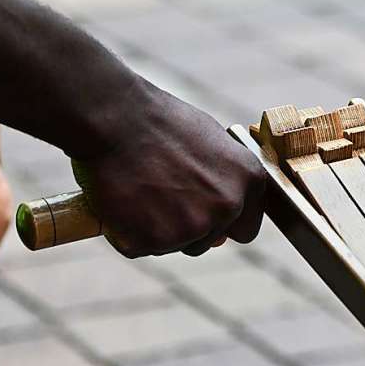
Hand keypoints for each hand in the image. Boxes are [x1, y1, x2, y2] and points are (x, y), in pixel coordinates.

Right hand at [72, 80, 265, 258]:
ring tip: (141, 189)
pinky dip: (127, 231)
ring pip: (173, 245)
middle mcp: (226, 207)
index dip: (223, 222)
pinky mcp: (153, 240)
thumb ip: (224, 180)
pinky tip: (124, 199)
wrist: (117, 118)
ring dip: (156, 228)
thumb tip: (224, 217)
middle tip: (160, 191)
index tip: (201, 210)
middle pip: (207, 240)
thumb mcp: (210, 141)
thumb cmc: (160, 122)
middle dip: (186, 225)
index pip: (246, 228)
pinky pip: (140, 246)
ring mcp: (191, 227)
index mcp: (247, 180)